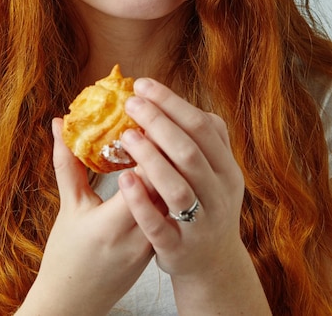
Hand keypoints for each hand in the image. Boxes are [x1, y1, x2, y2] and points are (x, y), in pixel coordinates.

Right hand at [21, 118, 152, 315]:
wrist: (74, 305)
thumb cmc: (66, 256)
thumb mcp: (68, 207)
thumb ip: (67, 163)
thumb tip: (59, 123)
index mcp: (112, 224)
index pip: (144, 177)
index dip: (149, 144)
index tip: (146, 115)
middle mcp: (139, 235)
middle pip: (165, 184)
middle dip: (165, 148)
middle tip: (162, 117)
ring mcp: (152, 243)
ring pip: (172, 196)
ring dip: (171, 166)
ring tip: (168, 136)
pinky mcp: (158, 246)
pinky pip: (169, 208)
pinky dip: (169, 184)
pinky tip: (167, 165)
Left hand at [117, 78, 271, 314]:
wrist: (214, 266)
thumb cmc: (206, 205)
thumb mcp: (216, 172)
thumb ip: (203, 139)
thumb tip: (175, 101)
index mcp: (227, 170)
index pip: (202, 127)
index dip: (171, 103)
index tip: (142, 85)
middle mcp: (219, 195)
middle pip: (189, 152)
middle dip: (158, 123)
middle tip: (129, 103)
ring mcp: (201, 224)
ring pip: (177, 188)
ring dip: (151, 158)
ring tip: (125, 136)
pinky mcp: (180, 249)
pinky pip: (159, 225)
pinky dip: (141, 201)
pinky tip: (124, 179)